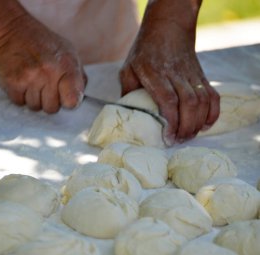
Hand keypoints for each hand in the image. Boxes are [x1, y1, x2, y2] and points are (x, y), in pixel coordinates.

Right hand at [0, 14, 86, 112]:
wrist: (12, 31)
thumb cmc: (43, 44)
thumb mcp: (68, 53)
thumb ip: (78, 77)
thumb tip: (79, 99)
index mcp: (66, 66)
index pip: (72, 101)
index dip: (69, 102)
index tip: (65, 97)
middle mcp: (49, 73)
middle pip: (51, 108)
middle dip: (48, 100)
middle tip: (44, 85)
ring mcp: (30, 78)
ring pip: (35, 107)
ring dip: (33, 98)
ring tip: (32, 81)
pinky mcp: (13, 82)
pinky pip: (20, 102)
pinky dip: (20, 95)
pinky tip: (22, 81)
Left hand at [119, 3, 219, 144]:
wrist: (167, 27)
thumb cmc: (144, 51)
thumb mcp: (128, 69)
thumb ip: (128, 92)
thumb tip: (128, 115)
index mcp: (155, 74)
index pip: (168, 100)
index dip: (171, 122)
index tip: (168, 138)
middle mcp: (176, 75)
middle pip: (189, 104)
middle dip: (186, 127)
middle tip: (178, 142)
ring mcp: (191, 75)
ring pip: (203, 101)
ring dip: (198, 123)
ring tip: (188, 137)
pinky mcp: (201, 76)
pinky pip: (213, 96)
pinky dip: (213, 113)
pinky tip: (205, 125)